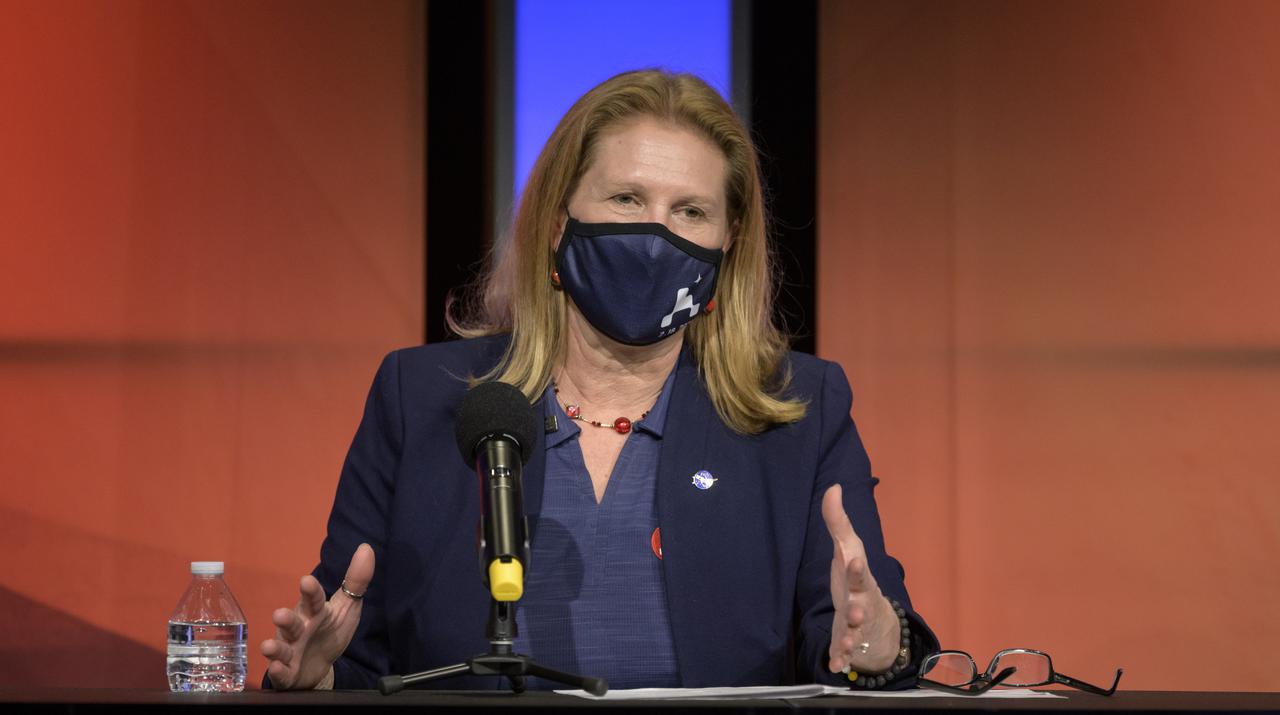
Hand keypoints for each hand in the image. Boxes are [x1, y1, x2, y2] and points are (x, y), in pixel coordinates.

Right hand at [261, 543, 374, 689]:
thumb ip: (356, 580)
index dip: (310, 591)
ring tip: (268, 646)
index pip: (312, 599)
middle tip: (279, 614)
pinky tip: (277, 668)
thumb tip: (366, 548)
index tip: (306, 581)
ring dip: (274, 647)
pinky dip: (278, 671)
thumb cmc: (330, 630)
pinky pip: (281, 673)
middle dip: (285, 619)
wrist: (319, 666)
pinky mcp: (287, 673)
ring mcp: (290, 651)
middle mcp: (297, 629)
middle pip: (290, 622)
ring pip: (280, 648)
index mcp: (313, 611)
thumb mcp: (347, 606)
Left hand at [822, 485, 899, 673]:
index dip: (855, 565)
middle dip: (858, 609)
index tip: (852, 558)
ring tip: (844, 643)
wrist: (876, 615)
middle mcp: (860, 601)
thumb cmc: (855, 576)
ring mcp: (855, 624)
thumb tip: (832, 487)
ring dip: (848, 638)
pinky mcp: (848, 642)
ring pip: (853, 633)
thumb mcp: (846, 548)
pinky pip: (844, 653)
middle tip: (855, 613)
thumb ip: (836, 521)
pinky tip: (834, 666)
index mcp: (859, 578)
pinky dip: (840, 659)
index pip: (857, 570)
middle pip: (860, 606)